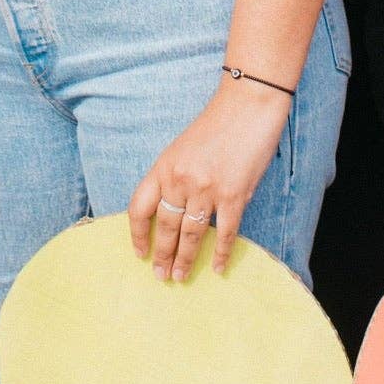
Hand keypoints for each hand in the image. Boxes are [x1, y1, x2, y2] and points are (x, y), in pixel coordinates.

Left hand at [127, 79, 288, 281]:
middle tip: (160, 276)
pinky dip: (220, 253)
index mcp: (163, 167)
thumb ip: (173, 177)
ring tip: (180, 277)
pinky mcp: (233, 196)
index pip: (140, 208)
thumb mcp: (181, 148)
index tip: (139, 252)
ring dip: (185, 259)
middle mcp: (180, 180)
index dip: (137, 234)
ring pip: (191, 234)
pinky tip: (216, 268)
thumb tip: (171, 210)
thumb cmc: (215, 125)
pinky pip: (224, 233)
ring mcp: (206, 189)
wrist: (246, 107)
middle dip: (161, 255)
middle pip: (165, 226)